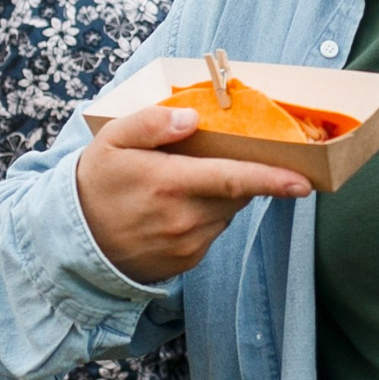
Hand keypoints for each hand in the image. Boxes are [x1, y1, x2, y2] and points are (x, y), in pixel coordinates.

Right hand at [75, 105, 311, 282]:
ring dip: (219, 195)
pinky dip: (205, 215)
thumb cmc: (96, 183)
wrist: (74, 243)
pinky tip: (175, 209)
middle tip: (215, 158)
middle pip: (237, 191)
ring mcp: (188, 244)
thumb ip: (152, 123)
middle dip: (239, 172)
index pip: (232, 178)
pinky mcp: (188, 262)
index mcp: (170, 183)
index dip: (272, 180)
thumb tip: (192, 117)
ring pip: (227, 211)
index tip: (304, 182)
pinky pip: (213, 231)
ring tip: (180, 185)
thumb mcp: (112, 140)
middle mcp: (184, 218)